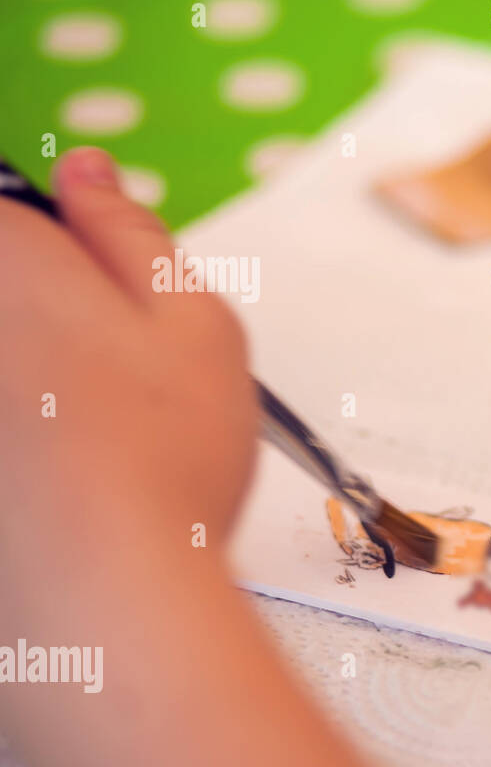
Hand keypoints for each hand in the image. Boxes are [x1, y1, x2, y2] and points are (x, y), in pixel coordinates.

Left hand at [0, 148, 425, 766]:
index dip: (67, 250)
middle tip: (107, 383)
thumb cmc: (161, 457)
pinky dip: (27, 440)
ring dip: (38, 386)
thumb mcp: (195, 318)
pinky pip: (9, 420)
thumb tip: (87, 171)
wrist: (102, 596)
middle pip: (8, 295)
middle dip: (50, 323)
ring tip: (82, 445)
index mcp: (0, 256)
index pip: (10, 207)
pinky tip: (51, 484)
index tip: (103, 297)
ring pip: (11, 366)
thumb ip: (133, 229)